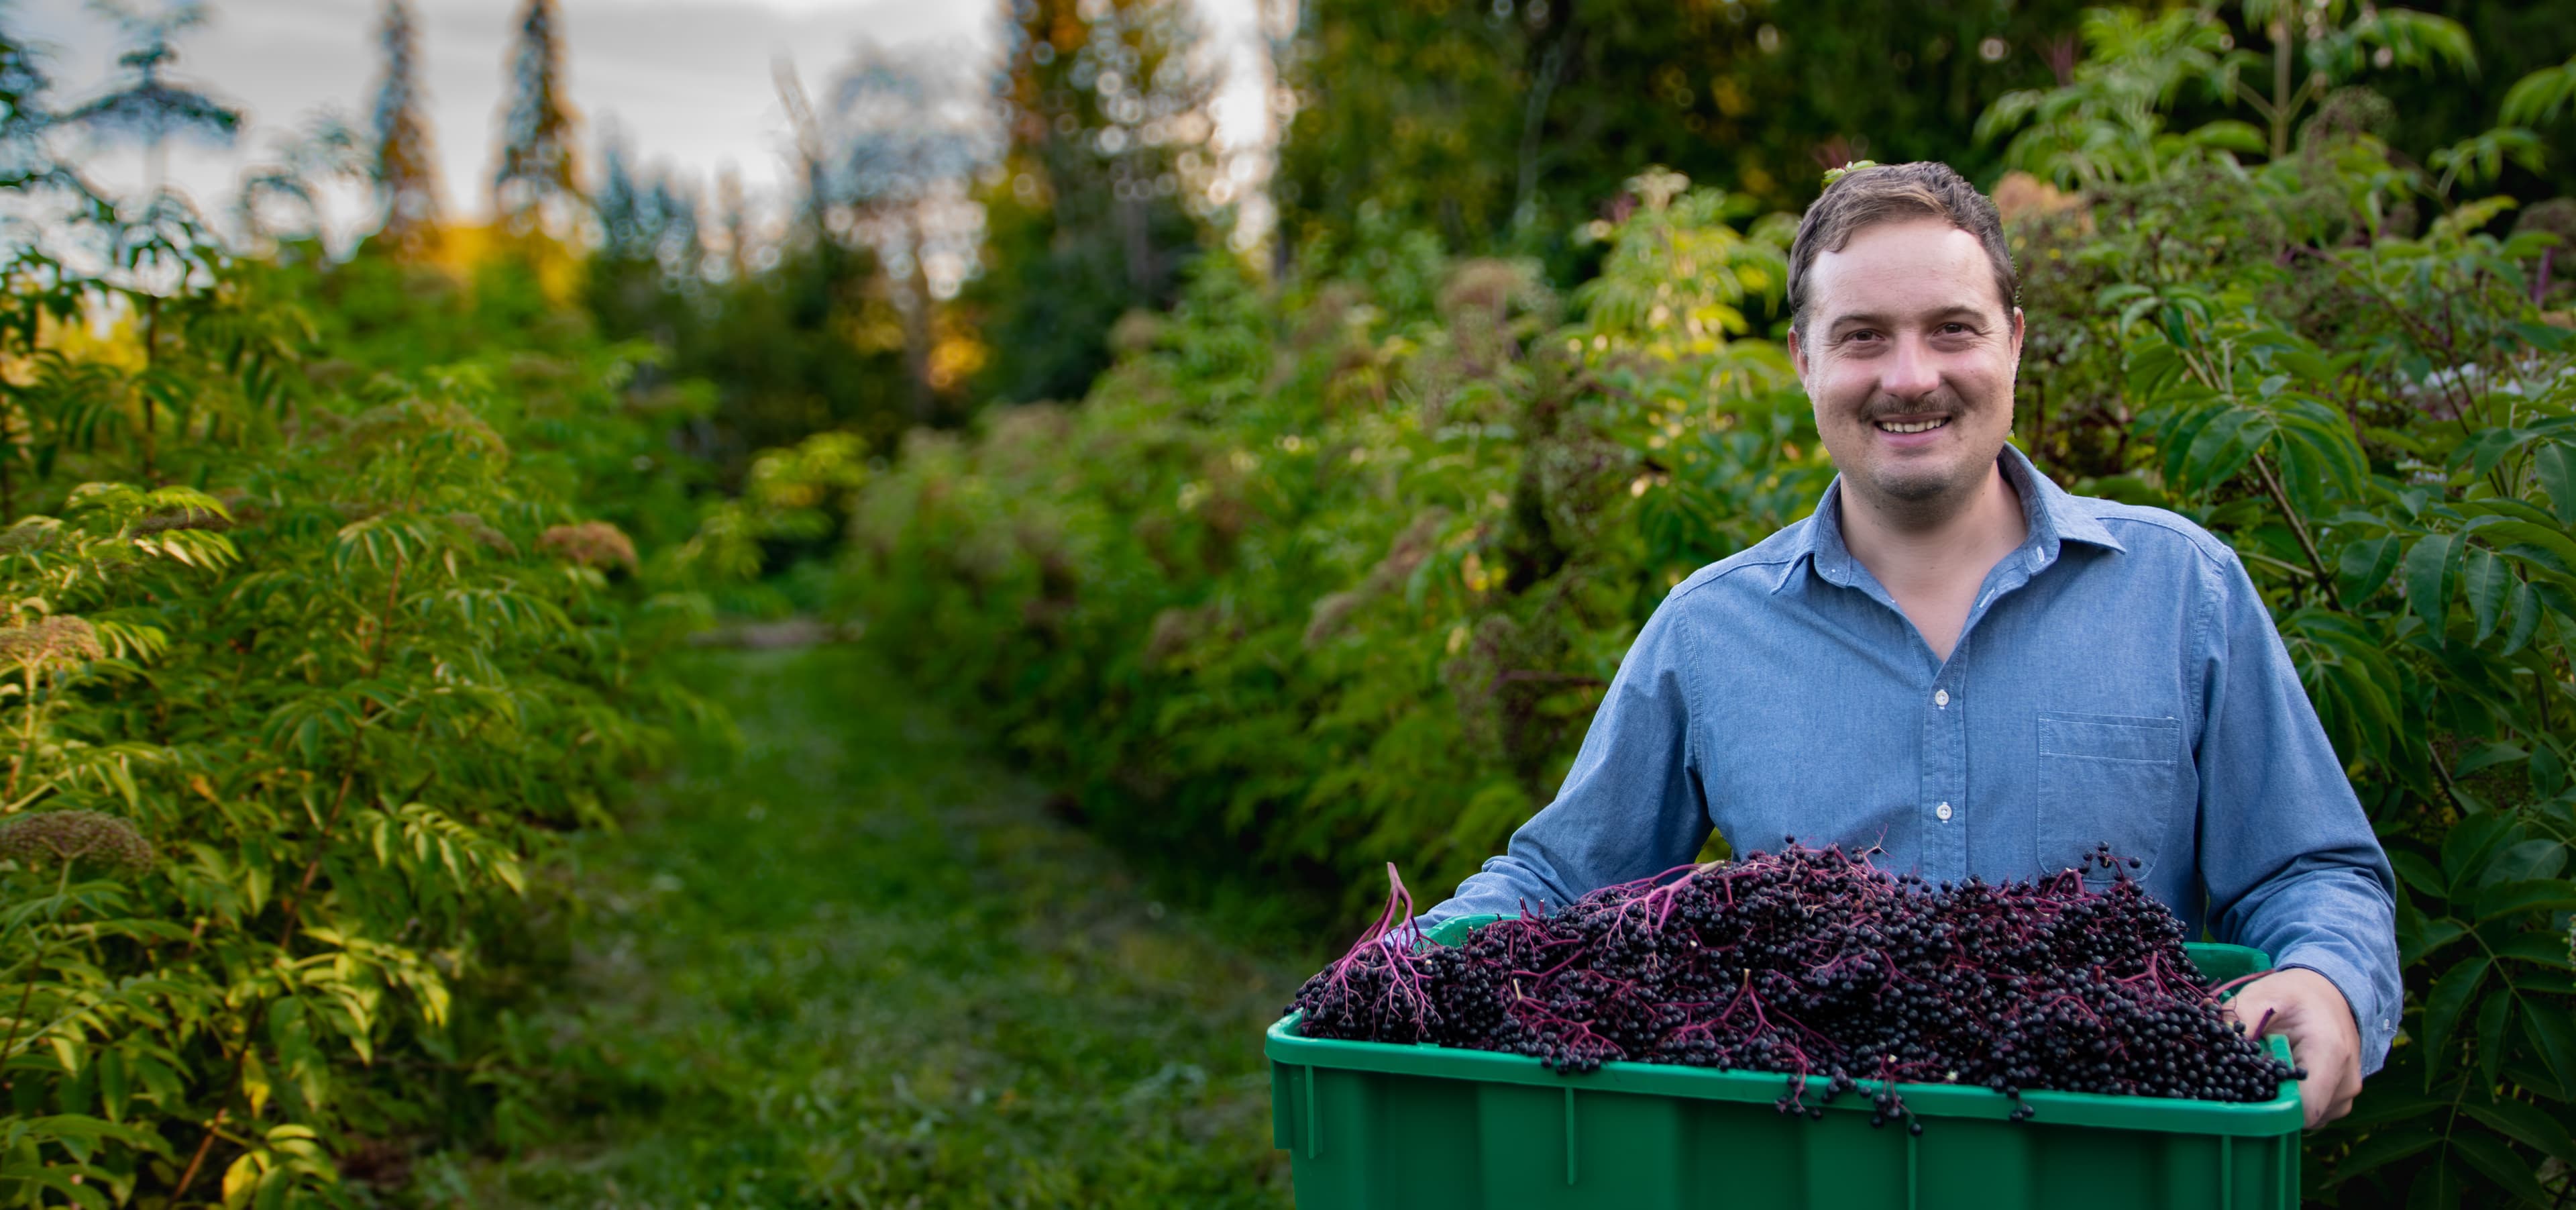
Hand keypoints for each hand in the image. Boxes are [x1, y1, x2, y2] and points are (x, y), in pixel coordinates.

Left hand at [2225, 968, 2361, 1129]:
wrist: (2328, 997)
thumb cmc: (2294, 996)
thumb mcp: (2264, 996)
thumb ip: (2239, 1018)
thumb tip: (2214, 1042)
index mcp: (2330, 1054)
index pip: (2304, 1108)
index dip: (2270, 1107)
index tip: (2244, 1087)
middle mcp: (2346, 1081)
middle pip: (2301, 1116)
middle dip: (2269, 1100)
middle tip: (2250, 1073)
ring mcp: (2346, 1095)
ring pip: (2305, 1118)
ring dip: (2280, 1099)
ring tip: (2270, 1068)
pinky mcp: (2340, 1101)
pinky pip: (2311, 1113)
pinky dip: (2291, 1099)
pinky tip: (2281, 1076)